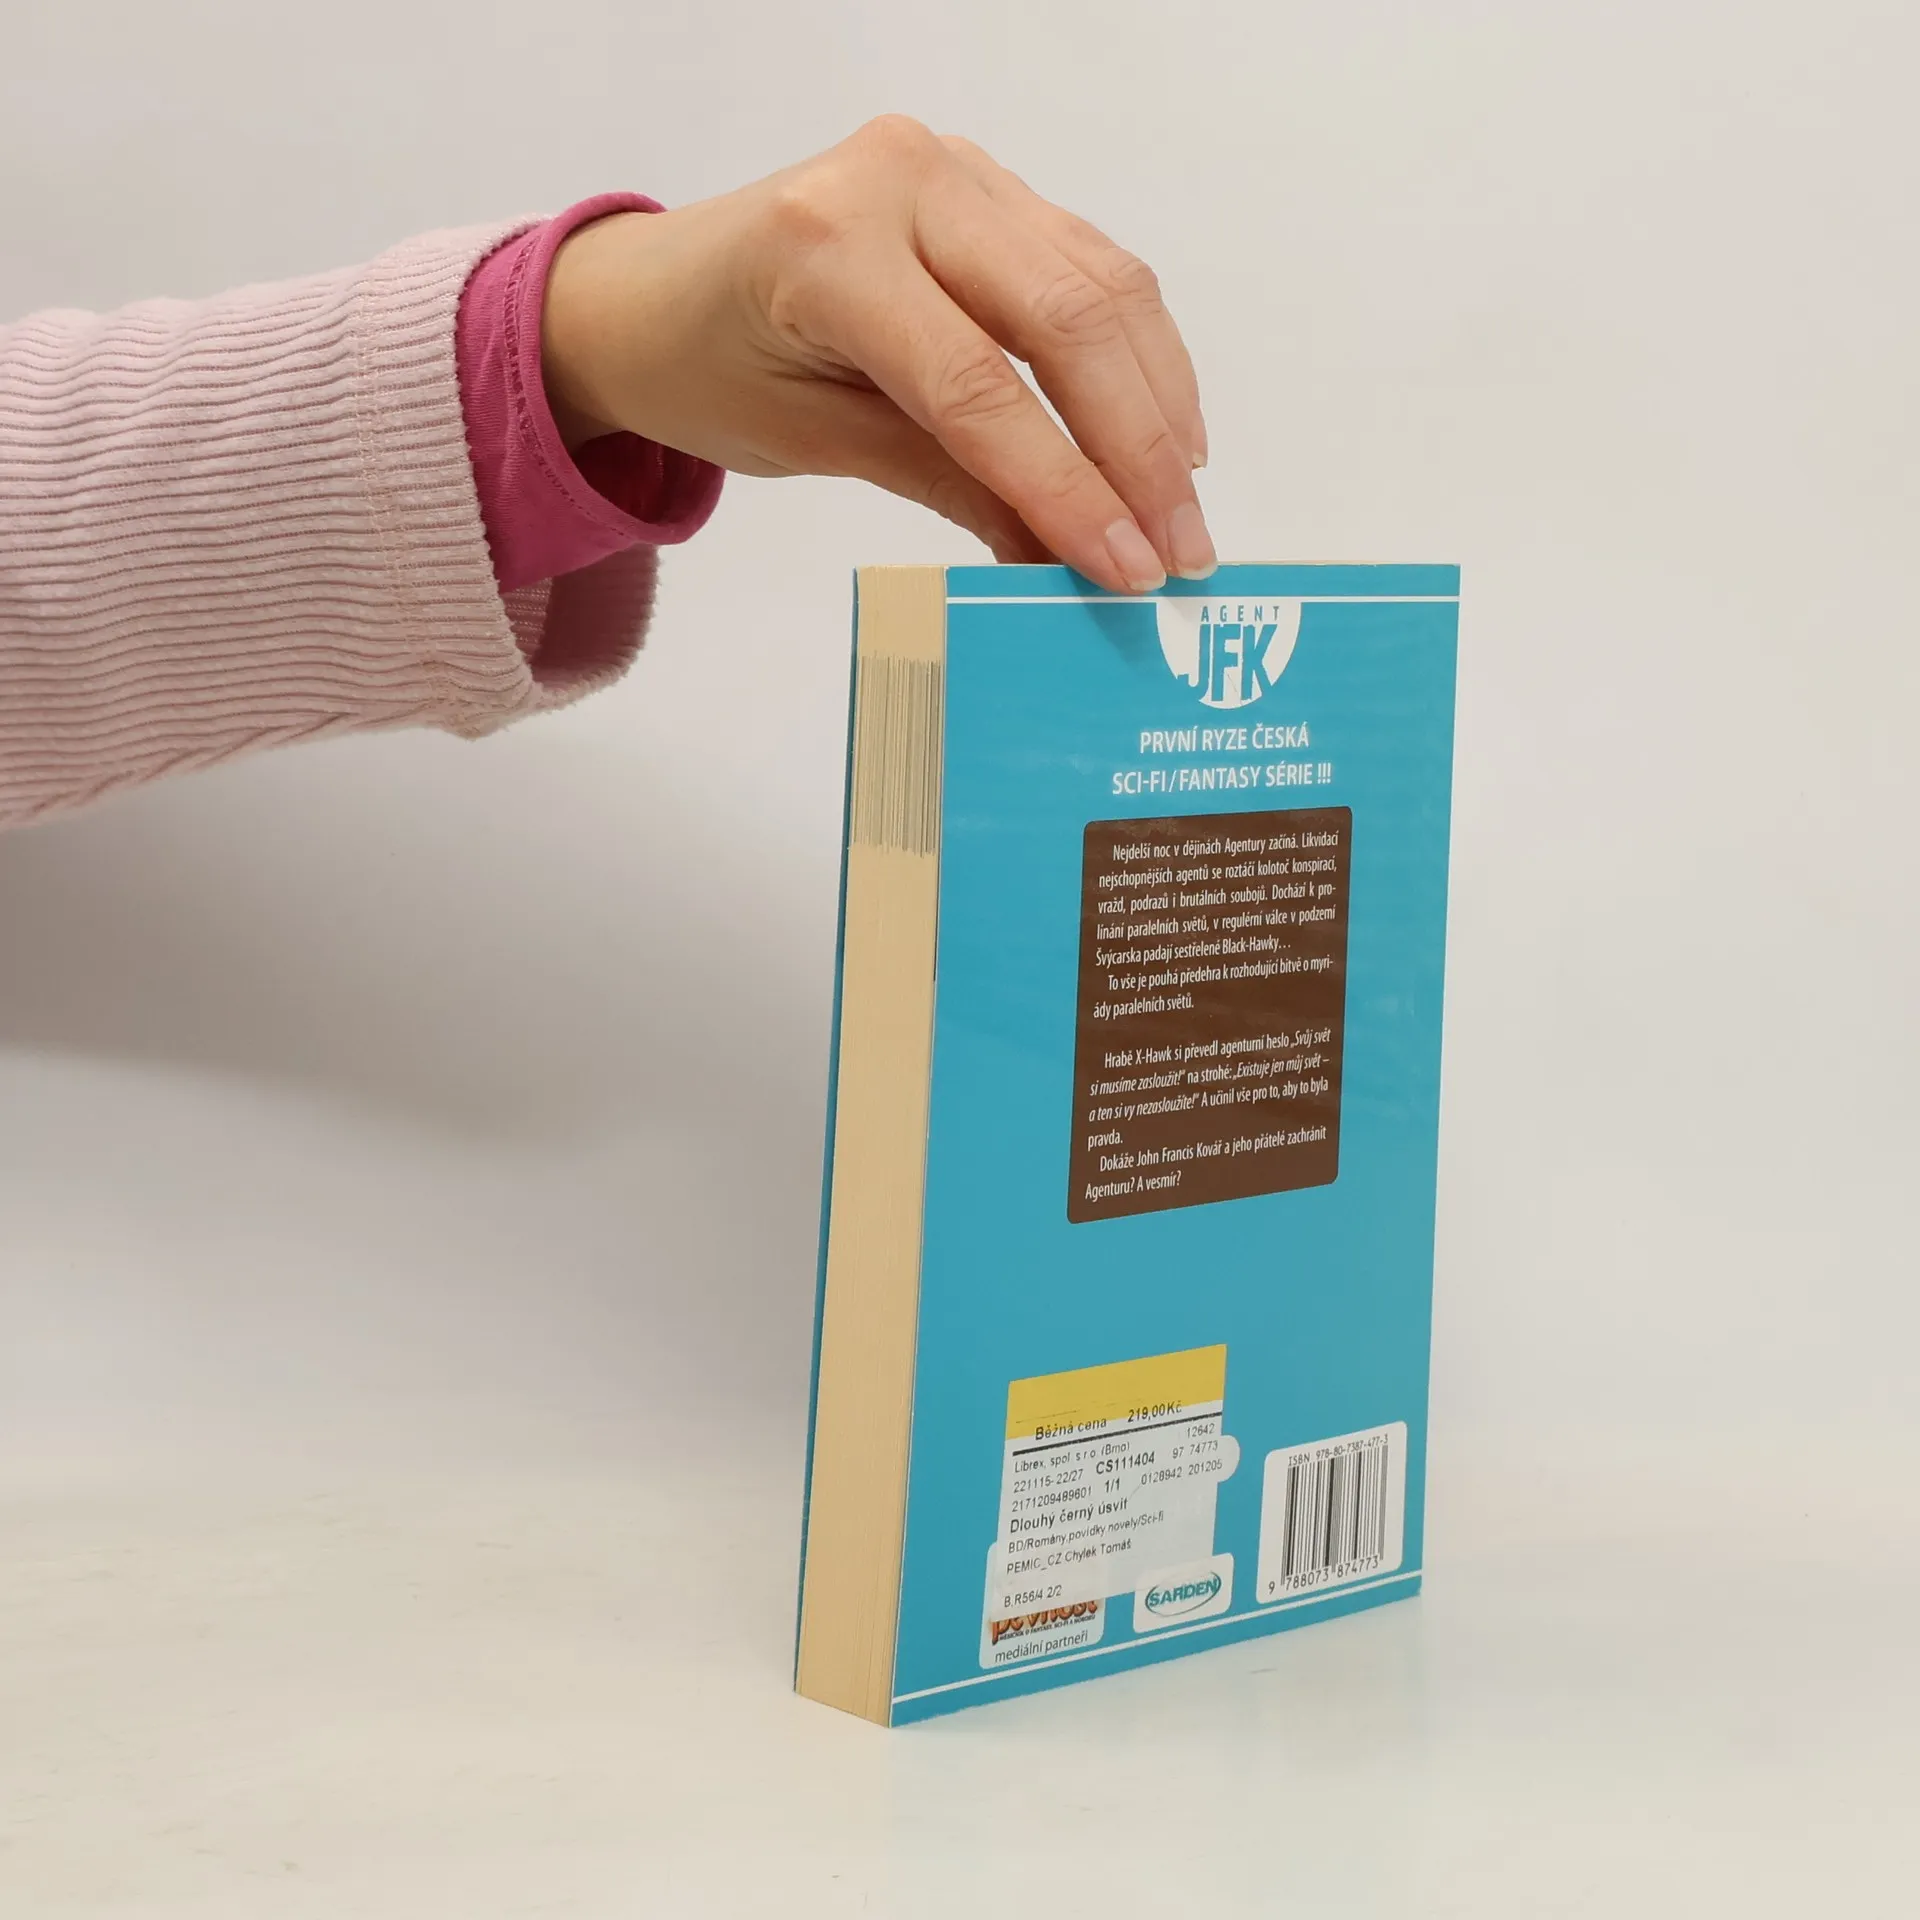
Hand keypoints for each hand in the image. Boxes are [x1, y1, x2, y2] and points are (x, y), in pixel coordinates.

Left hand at [541, 116, 1212, 593]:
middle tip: (1183, 550)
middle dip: (1138, 449)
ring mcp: (953, 167)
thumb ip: (946, 485)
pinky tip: (1166, 430)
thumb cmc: (706, 368)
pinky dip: (1138, 354)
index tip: (1128, 572)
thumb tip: (1063, 562)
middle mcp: (901, 180)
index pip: (977, 386)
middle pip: (1064, 320)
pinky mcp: (987, 182)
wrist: (653, 290)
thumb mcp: (812, 441)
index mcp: (827, 247)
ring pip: (1101, 284)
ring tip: (1185, 505)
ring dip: (1158, 402)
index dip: (1066, 488)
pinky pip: (1090, 265)